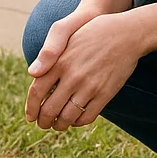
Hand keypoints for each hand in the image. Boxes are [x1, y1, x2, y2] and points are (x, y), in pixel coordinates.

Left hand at [25, 10, 148, 130]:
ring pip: (67, 117)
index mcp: (59, 61)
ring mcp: (90, 86)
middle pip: (49, 109)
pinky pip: (87, 117)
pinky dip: (78, 123)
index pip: (36, 92)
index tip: (30, 116)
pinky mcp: (105, 94)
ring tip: (58, 125)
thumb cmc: (92, 32)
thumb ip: (47, 55)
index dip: (31, 108)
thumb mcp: (66, 35)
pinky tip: (75, 120)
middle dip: (43, 121)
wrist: (126, 34)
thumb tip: (31, 73)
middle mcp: (73, 76)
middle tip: (43, 124)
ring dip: (59, 125)